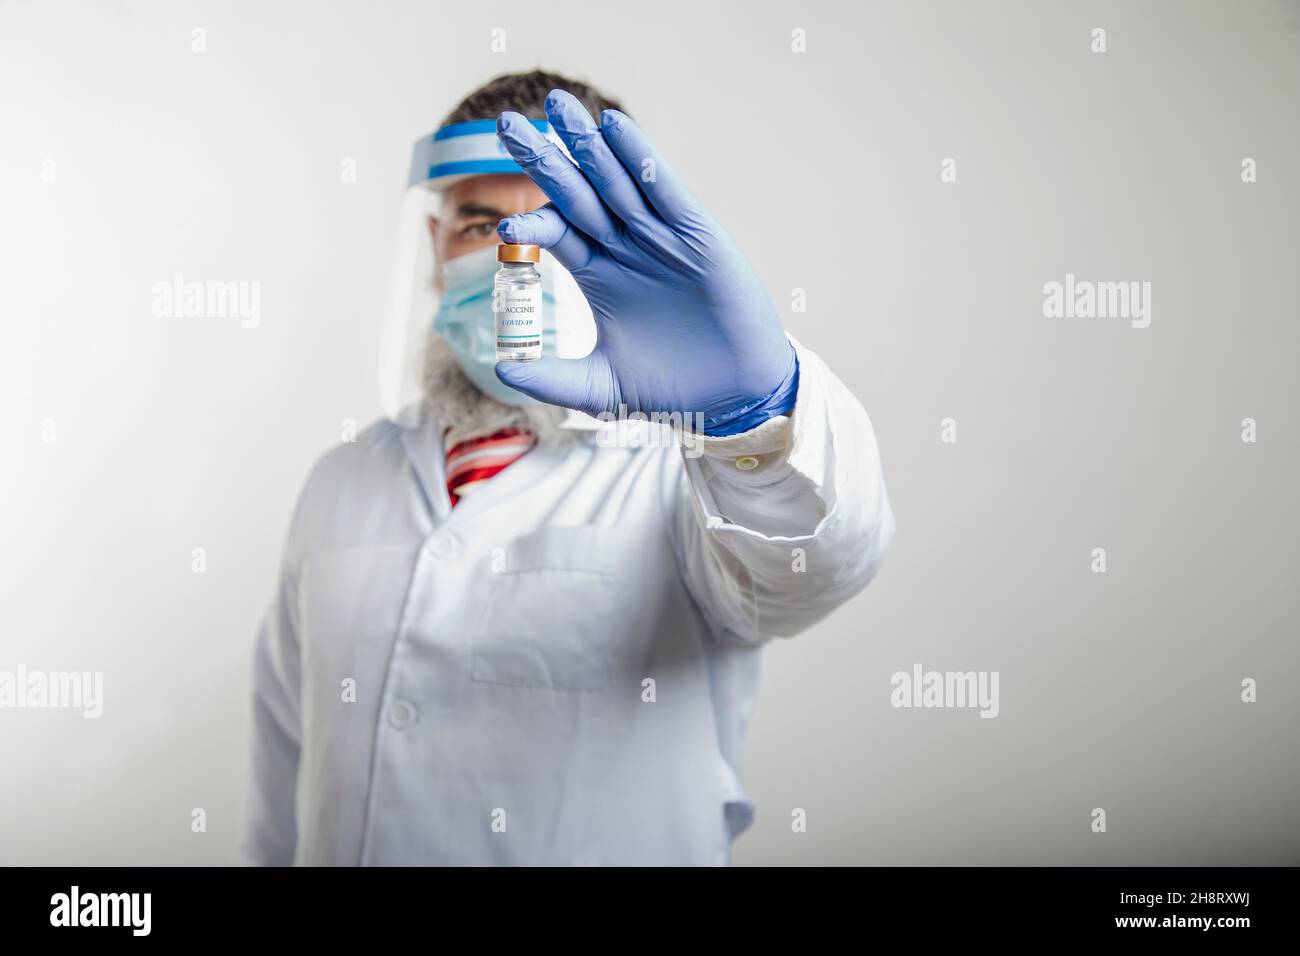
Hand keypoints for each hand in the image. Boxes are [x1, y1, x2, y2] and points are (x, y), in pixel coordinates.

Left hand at [494, 90, 796, 434]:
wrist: (733, 396)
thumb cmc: (671, 389)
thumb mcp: (601, 388)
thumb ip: (552, 379)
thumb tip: (501, 370)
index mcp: (599, 273)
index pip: (558, 233)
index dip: (533, 224)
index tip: (507, 229)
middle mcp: (626, 246)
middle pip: (578, 193)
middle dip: (545, 158)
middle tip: (506, 125)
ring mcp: (661, 236)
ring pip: (617, 181)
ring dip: (589, 143)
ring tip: (559, 106)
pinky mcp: (697, 235)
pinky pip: (666, 189)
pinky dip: (642, 158)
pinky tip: (615, 127)